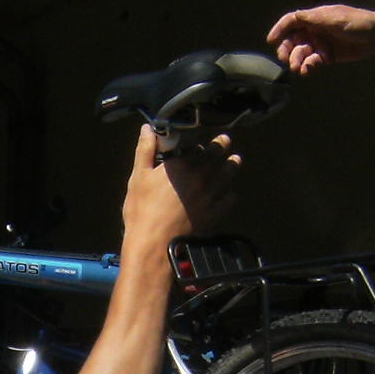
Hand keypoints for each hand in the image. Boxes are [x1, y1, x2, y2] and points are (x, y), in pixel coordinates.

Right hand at [122, 126, 237, 247]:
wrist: (155, 244)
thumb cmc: (142, 211)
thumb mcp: (138, 177)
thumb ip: (145, 150)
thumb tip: (147, 128)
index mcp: (181, 165)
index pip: (195, 148)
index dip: (196, 146)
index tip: (197, 146)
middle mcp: (200, 176)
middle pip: (215, 157)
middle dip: (221, 146)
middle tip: (226, 140)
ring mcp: (209, 195)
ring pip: (226, 175)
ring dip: (232, 165)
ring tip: (236, 159)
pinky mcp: (214, 213)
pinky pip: (228, 200)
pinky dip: (231, 194)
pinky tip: (230, 193)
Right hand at [267, 4, 374, 73]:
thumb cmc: (358, 22)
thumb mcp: (335, 18)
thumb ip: (315, 18)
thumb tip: (296, 16)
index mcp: (316, 17)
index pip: (292, 21)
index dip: (280, 29)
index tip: (271, 40)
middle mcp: (315, 30)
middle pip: (293, 39)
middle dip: (287, 49)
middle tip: (286, 59)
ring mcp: (320, 43)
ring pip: (301, 53)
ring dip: (297, 60)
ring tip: (298, 68)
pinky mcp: (326, 56)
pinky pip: (312, 62)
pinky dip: (308, 66)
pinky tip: (307, 70)